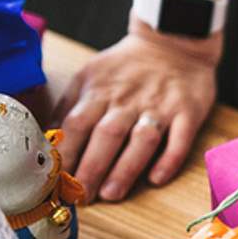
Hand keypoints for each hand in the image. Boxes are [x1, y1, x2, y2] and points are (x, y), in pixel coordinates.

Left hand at [53, 22, 218, 200]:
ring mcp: (161, 106)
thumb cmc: (128, 67)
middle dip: (91, 168)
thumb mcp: (91, 76)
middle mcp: (129, 99)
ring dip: (125, 168)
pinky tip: (157, 178)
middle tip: (81, 197)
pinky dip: (169, 160)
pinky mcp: (188, 112)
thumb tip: (49, 140)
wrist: (173, 41)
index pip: (76, 125)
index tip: (57, 181)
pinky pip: (180, 139)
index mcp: (100, 90)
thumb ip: (71, 106)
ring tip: (111, 194)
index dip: (66, 154)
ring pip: (141, 140)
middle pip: (106, 135)